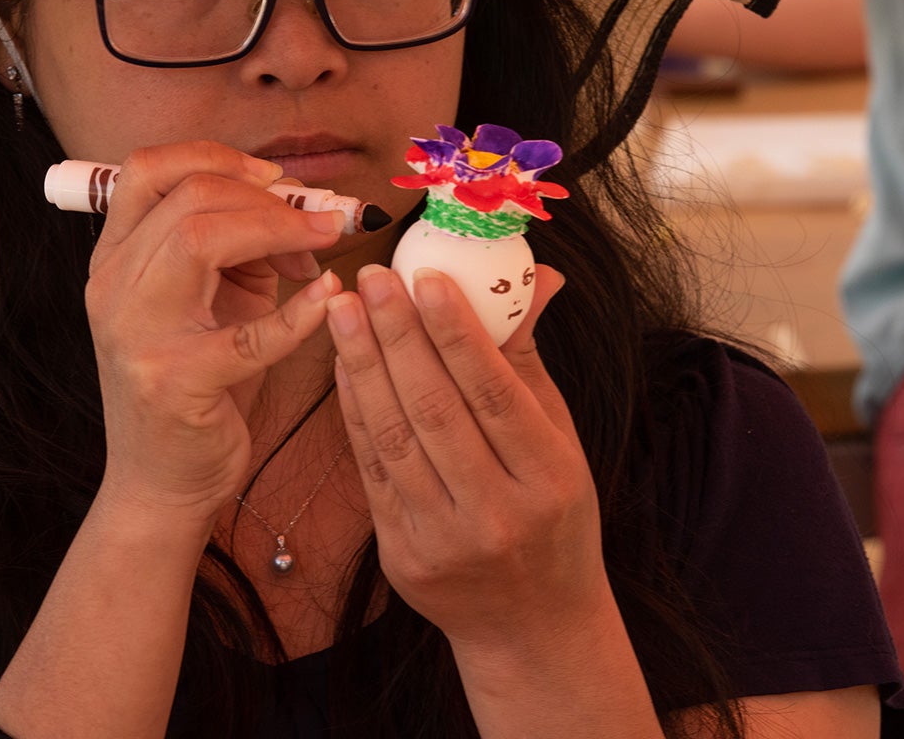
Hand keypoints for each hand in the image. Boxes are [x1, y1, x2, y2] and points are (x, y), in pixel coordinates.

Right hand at [85, 142, 346, 525]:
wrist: (161, 480)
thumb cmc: (195, 382)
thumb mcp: (208, 301)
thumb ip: (242, 248)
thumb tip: (304, 207)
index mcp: (114, 260)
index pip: (147, 170)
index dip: (215, 157)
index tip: (273, 177)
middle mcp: (113, 288)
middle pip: (187, 198)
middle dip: (266, 198)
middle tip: (319, 219)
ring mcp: (138, 334)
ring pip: (200, 240)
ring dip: (280, 231)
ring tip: (325, 246)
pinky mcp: (177, 382)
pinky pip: (250, 334)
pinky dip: (301, 312)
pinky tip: (331, 299)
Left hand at [326, 263, 605, 650]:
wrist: (532, 625)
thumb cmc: (554, 515)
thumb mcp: (562, 442)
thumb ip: (531, 362)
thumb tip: (538, 278)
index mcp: (550, 479)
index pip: (494, 392)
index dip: (455, 332)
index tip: (425, 277)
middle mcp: (497, 513)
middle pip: (436, 409)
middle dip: (397, 335)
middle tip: (370, 278)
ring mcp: (443, 539)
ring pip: (394, 436)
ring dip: (362, 365)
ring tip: (342, 308)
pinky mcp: (401, 557)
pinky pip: (370, 468)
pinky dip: (354, 410)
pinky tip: (343, 364)